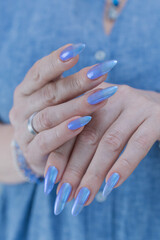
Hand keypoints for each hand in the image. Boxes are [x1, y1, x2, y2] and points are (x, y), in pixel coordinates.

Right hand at [9, 43, 116, 175]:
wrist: (37, 150)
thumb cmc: (52, 118)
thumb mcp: (54, 100)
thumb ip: (68, 86)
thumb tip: (98, 70)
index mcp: (26, 91)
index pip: (39, 72)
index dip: (57, 60)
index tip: (78, 48)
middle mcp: (21, 108)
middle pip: (49, 93)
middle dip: (77, 82)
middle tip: (101, 72)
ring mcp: (23, 131)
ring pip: (49, 115)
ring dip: (76, 106)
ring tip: (101, 97)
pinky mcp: (31, 152)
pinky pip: (47, 141)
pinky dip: (64, 131)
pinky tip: (83, 122)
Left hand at [45, 82, 159, 214]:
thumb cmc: (128, 121)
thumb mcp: (105, 123)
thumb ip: (86, 138)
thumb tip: (64, 177)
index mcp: (95, 97)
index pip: (72, 128)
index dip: (60, 154)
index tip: (50, 181)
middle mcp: (113, 97)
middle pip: (88, 137)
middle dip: (74, 169)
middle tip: (64, 196)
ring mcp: (136, 105)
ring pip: (110, 143)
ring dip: (94, 174)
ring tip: (83, 199)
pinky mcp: (156, 118)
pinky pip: (137, 145)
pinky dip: (123, 166)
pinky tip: (111, 186)